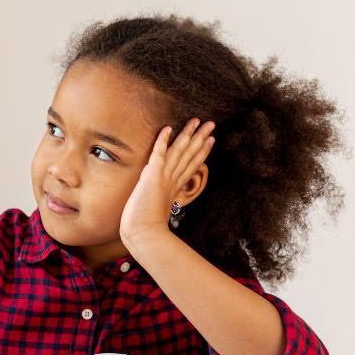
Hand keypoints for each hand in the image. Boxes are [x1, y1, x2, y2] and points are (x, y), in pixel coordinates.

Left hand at [120, 118, 214, 251]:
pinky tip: (168, 128)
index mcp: (174, 187)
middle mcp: (172, 179)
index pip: (191, 165)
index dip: (201, 152)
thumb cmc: (147, 227)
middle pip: (190, 154)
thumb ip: (163, 203)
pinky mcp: (153, 174)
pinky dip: (163, 140)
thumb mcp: (158, 211)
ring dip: (188, 134)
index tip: (211, 140)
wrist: (143, 233)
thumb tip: (165, 203)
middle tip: (211, 124)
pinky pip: (159, 152)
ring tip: (198, 121)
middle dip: (201, 138)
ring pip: (179, 150)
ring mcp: (163, 176)